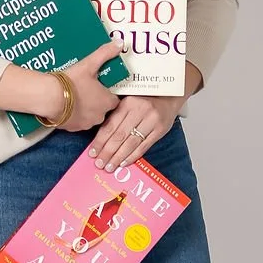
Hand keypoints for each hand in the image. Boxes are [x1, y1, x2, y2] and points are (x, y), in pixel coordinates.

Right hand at [57, 41, 124, 131]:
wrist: (49, 98)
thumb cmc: (71, 82)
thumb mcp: (89, 64)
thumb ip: (105, 53)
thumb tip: (119, 43)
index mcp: (107, 102)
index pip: (114, 100)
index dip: (108, 93)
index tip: (100, 86)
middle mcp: (99, 116)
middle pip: (102, 108)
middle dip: (96, 101)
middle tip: (86, 88)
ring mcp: (85, 124)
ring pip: (89, 116)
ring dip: (85, 108)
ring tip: (75, 95)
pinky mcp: (71, 128)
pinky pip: (76, 122)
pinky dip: (73, 115)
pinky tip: (66, 104)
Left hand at [87, 63, 202, 170]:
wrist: (170, 96)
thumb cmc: (145, 99)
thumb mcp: (129, 101)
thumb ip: (116, 115)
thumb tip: (100, 138)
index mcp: (128, 103)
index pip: (110, 125)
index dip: (100, 141)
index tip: (92, 152)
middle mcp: (139, 111)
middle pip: (119, 136)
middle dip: (107, 152)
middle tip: (99, 163)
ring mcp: (151, 121)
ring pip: (131, 143)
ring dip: (118, 157)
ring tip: (109, 167)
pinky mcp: (160, 130)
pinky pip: (144, 146)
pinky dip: (132, 156)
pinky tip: (123, 163)